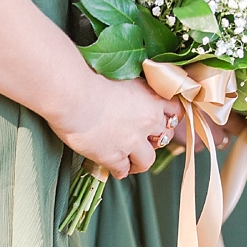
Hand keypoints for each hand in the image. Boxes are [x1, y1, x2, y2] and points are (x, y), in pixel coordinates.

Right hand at [51, 76, 170, 175]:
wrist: (70, 92)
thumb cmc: (88, 76)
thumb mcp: (121, 76)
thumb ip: (133, 89)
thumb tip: (129, 94)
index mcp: (151, 98)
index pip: (176, 112)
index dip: (168, 118)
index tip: (162, 121)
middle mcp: (148, 121)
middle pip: (164, 138)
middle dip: (155, 141)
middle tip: (142, 141)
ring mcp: (132, 141)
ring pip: (147, 160)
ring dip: (139, 162)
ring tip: (130, 162)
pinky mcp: (114, 157)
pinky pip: (123, 170)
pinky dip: (119, 170)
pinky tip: (112, 168)